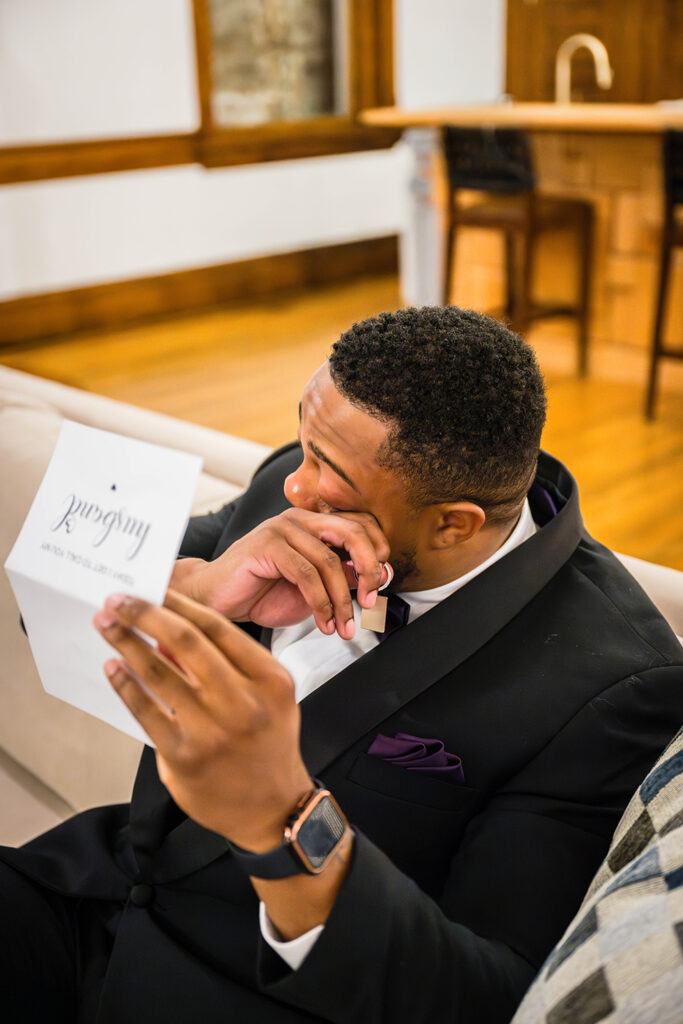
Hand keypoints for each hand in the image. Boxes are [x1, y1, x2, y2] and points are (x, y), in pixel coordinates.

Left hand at [93, 589, 312, 850]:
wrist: (273, 809)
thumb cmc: (267, 743)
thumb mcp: (269, 696)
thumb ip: (229, 664)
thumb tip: (172, 632)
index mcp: (270, 679)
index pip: (217, 627)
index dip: (179, 603)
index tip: (153, 590)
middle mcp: (243, 702)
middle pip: (186, 642)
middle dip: (146, 614)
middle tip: (117, 600)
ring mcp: (213, 731)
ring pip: (160, 674)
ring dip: (127, 643)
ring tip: (106, 625)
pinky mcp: (184, 757)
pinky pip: (146, 712)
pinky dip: (125, 685)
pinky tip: (113, 667)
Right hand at [171, 508, 390, 639]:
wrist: (215, 601)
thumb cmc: (261, 594)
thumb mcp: (312, 589)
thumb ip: (340, 579)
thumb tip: (375, 578)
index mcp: (313, 524)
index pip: (360, 523)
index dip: (378, 551)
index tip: (382, 584)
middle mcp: (299, 520)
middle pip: (352, 532)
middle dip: (369, 570)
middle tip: (371, 602)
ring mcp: (281, 529)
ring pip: (329, 561)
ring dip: (342, 601)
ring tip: (344, 627)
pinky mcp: (266, 545)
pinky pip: (306, 574)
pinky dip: (321, 603)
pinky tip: (324, 623)